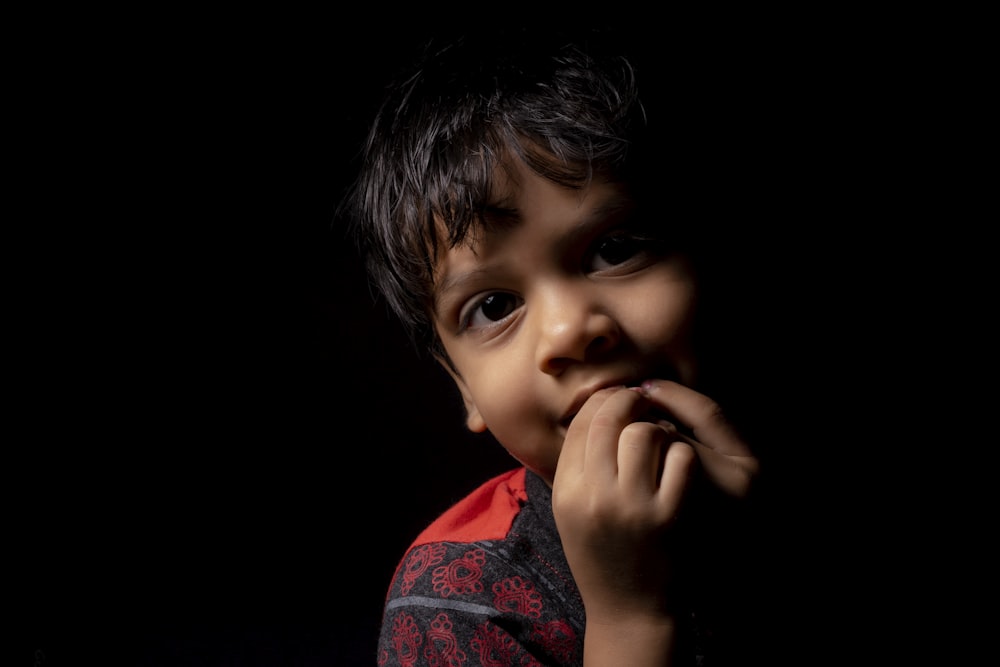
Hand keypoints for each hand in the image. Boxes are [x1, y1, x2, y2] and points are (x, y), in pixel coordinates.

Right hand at [551, 380, 758, 622]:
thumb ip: (575, 465)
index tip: (615, 399)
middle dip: (628, 403)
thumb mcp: (569, 511)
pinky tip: (677, 463)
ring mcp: (634, 506)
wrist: (628, 609)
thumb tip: (593, 411)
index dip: (601, 402)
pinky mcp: (670, 515)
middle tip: (639, 403)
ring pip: (646, 434)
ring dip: (656, 429)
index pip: (580, 425)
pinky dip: (681, 454)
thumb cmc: (598, 555)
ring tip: (658, 437)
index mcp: (567, 492)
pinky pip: (680, 458)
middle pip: (609, 421)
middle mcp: (595, 496)